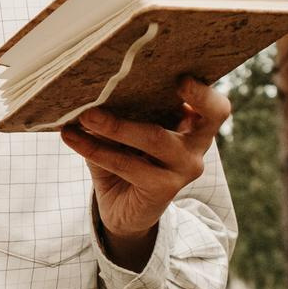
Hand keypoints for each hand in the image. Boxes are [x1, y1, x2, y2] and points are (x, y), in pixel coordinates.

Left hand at [59, 77, 231, 268]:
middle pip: (199, 118)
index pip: (215, 108)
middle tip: (118, 87)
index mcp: (194, 125)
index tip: (181, 78)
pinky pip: (126, 164)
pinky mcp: (163, 188)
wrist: (123, 210)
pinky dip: (95, 149)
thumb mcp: (126, 132)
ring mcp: (184, 169)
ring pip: (153, 137)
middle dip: (172, 96)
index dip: (204, 94)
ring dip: (115, 124)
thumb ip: (121, 111)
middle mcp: (196, 146)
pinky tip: (72, 137)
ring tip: (84, 115)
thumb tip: (94, 90)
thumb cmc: (127, 159)